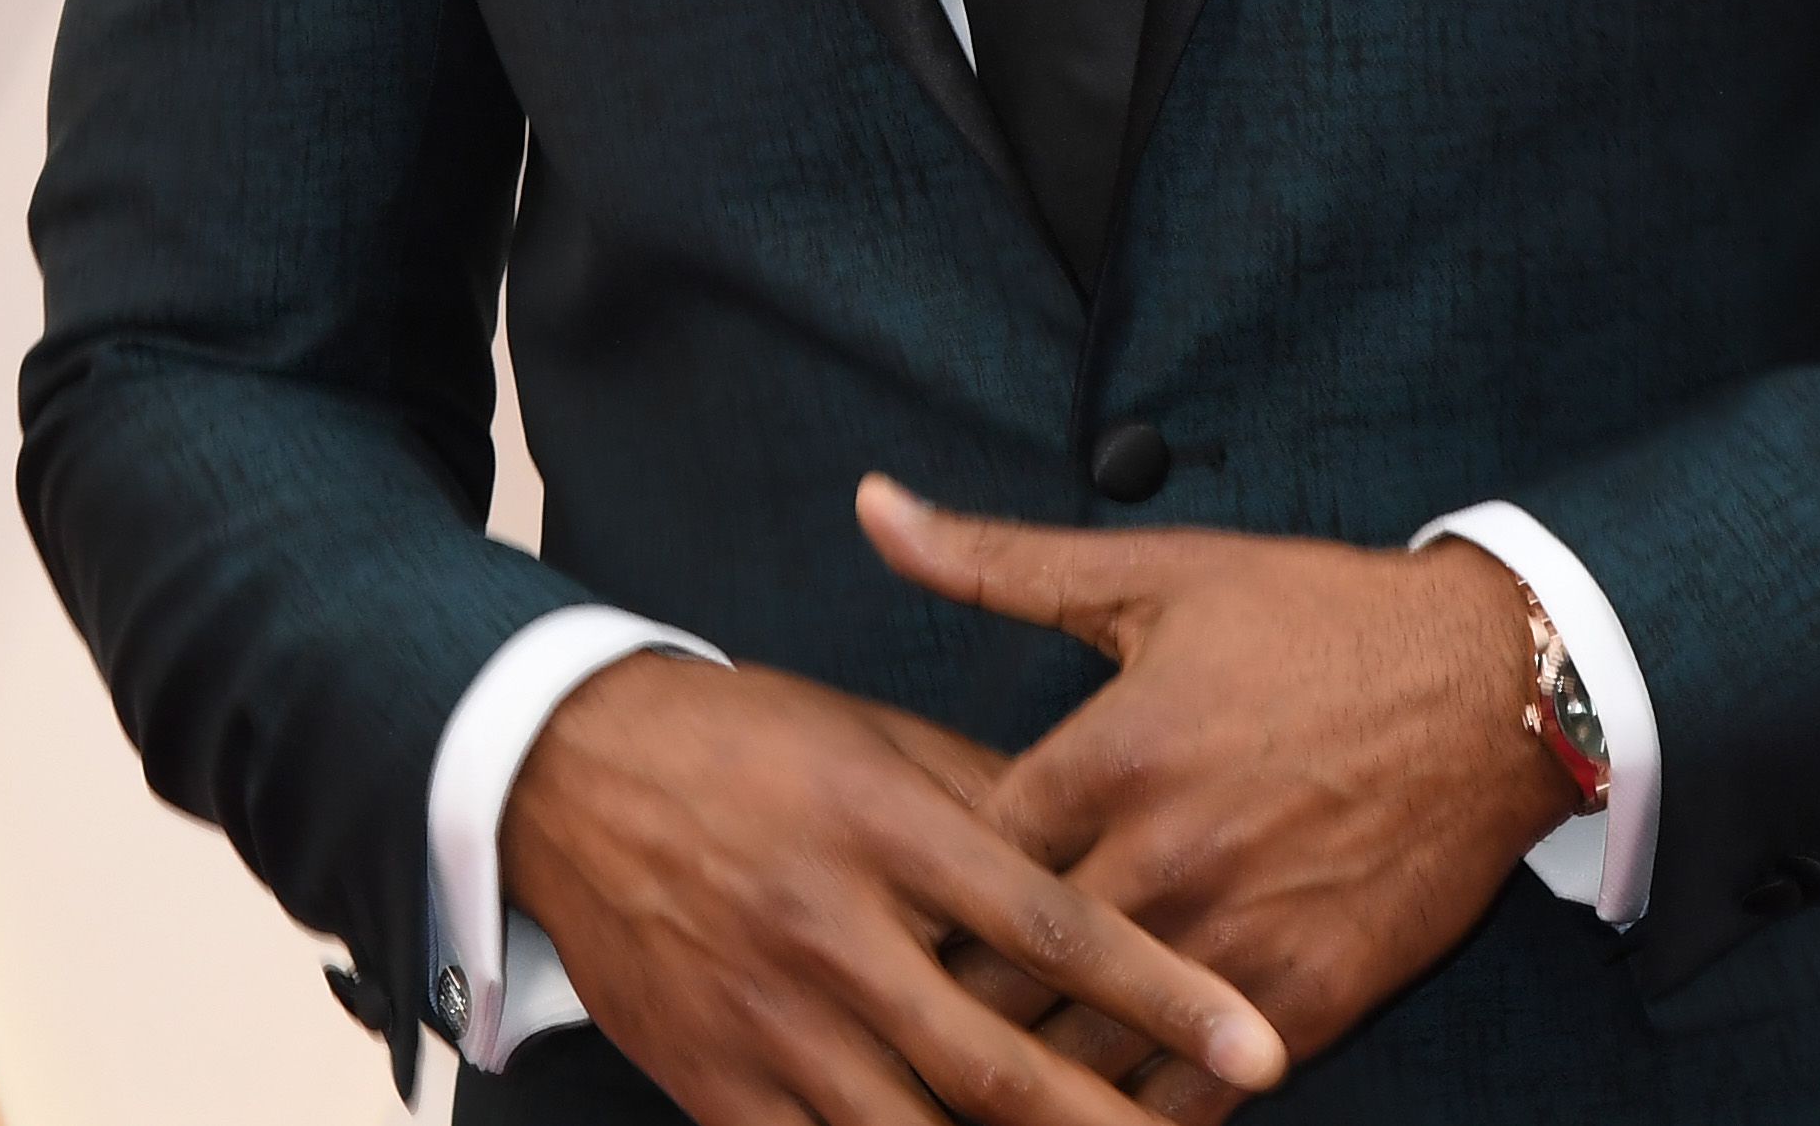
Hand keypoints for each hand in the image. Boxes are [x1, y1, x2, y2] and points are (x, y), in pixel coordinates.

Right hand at [500, 649, 1287, 1124]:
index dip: (1163, 992)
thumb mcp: (872, 733)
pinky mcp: (716, 1083)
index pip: (1052, 924)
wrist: (561, 771)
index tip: (1257, 1044)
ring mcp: (769, 1019)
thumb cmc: (741, 740)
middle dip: (1114, 1125)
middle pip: (996, 1060)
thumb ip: (993, 795)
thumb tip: (1110, 844)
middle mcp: (831, 930)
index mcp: (885, 825)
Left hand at [859, 475, 1580, 1118]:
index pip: (959, 858)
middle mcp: (1162, 857)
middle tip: (890, 1021)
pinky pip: (1192, 1094)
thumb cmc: (1320, 621)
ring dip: (1019, 1073)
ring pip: (1085, 1046)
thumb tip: (874, 506)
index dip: (911, 890)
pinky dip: (1129, 1114)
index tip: (874, 909)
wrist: (1498, 686)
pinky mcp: (1306, 999)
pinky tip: (1085, 1116)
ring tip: (960, 1087)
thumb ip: (997, 560)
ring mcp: (1236, 937)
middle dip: (942, 999)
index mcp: (1109, 756)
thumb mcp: (1154, 575)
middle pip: (1003, 970)